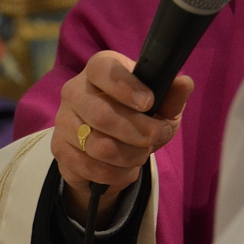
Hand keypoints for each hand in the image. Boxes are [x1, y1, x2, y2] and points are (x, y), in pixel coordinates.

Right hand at [52, 50, 193, 226]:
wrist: (106, 150)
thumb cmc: (135, 117)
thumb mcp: (159, 107)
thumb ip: (171, 97)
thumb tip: (184, 83)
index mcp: (98, 69)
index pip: (103, 70)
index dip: (126, 87)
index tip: (149, 103)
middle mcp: (74, 92)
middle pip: (102, 114)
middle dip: (137, 131)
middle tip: (156, 137)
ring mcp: (63, 122)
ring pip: (98, 145)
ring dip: (129, 156)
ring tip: (141, 155)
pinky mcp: (59, 150)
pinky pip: (91, 167)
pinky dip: (116, 173)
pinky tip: (125, 169)